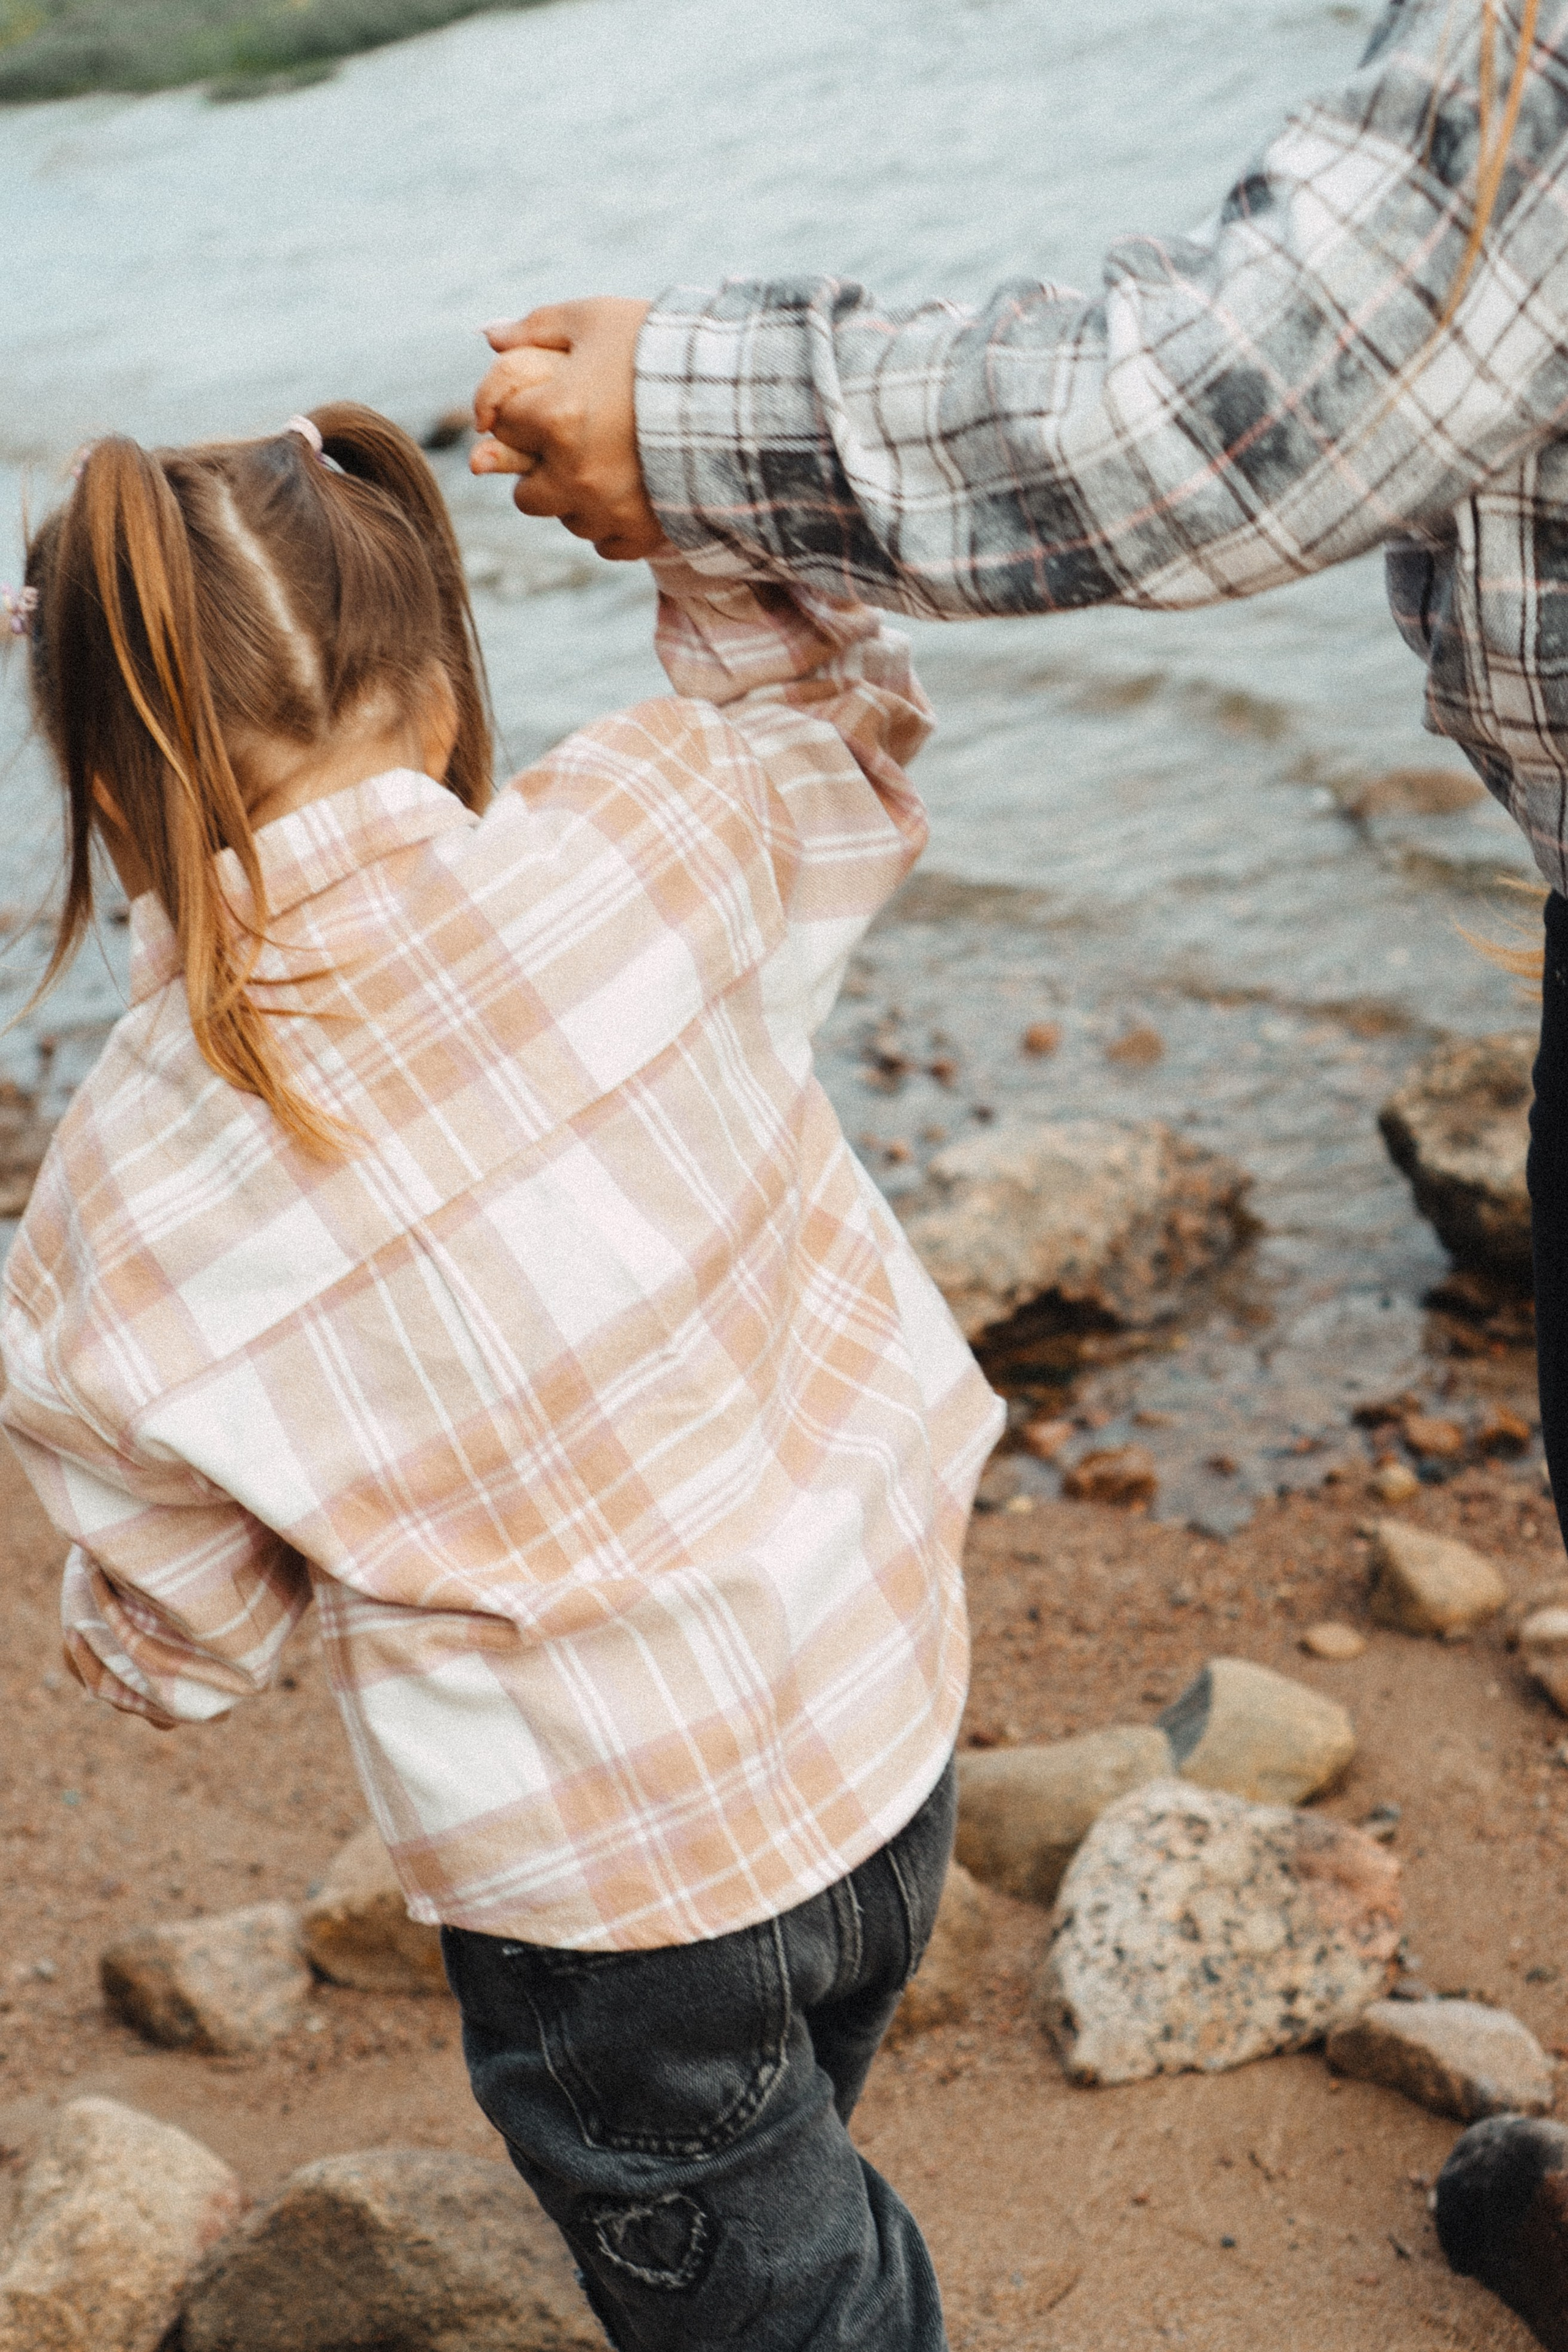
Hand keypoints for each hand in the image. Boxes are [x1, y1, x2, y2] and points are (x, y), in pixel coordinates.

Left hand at [473, 299, 663, 559]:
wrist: (735, 391)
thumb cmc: (660, 346)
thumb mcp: (596, 319)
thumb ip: (537, 326)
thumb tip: (488, 336)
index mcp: (555, 417)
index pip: (501, 425)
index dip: (512, 411)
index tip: (533, 404)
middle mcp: (573, 473)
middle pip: (525, 492)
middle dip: (539, 468)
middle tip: (570, 443)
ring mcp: (607, 510)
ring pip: (566, 519)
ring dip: (574, 497)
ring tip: (606, 465)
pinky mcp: (641, 534)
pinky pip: (605, 543)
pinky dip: (610, 524)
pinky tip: (627, 494)